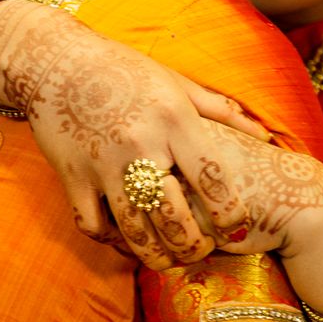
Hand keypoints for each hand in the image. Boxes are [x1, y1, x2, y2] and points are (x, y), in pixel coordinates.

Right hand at [0, 1, 260, 268]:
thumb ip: (221, 111)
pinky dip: (112, 240)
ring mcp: (103, 163)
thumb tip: (266, 135)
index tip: (235, 227)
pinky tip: (127, 240)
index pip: (211, 177)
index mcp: (172, 119)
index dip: (229, 212)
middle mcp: (140, 144)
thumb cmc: (124, 69)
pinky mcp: (72, 176)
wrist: (56, 61)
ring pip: (135, 230)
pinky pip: (94, 224)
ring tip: (171, 260)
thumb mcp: (176, 82)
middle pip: (173, 216)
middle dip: (194, 246)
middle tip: (203, 251)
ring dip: (157, 255)